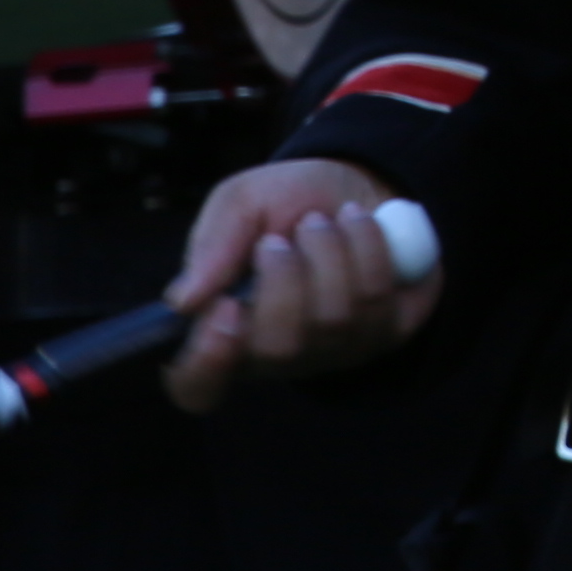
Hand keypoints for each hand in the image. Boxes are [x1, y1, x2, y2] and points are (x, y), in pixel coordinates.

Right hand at [161, 161, 441, 409]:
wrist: (359, 184)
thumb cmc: (287, 202)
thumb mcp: (242, 201)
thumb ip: (212, 244)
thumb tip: (184, 302)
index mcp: (225, 331)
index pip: (198, 386)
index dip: (206, 364)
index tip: (223, 309)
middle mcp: (278, 354)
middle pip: (276, 349)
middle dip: (284, 279)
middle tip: (282, 238)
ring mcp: (336, 349)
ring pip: (333, 321)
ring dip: (328, 253)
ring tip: (321, 221)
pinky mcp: (387, 332)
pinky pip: (378, 301)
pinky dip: (367, 247)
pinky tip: (357, 224)